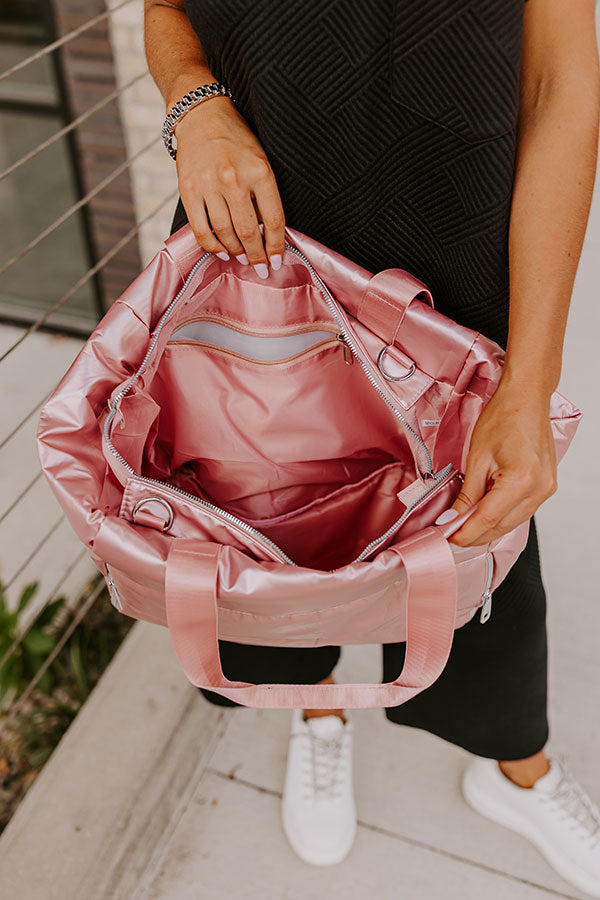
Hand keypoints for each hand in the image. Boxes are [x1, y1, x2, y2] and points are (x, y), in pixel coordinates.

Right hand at [173, 95, 285, 275]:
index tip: (276, 261)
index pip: (273, 220)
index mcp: (259, 171)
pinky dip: (211, 246)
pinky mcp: (188, 189)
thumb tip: (267, 234)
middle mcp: (234, 179)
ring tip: (241, 259)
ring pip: (224, 233)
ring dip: (235, 252)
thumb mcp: (261, 160)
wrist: (201, 115)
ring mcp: (209, 185)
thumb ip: (265, 194)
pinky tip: (221, 251)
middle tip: (259, 269)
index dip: (275, 246)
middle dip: (256, 256)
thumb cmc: (236, 140)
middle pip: (248, 232)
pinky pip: (200, 229)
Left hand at [447, 379, 557, 546]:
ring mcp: (546, 489)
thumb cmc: (504, 418)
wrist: (526, 398)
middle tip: (450, 536)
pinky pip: (521, 511)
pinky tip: (483, 515)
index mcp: (521, 481)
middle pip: (501, 526)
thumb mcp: (477, 458)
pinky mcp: (546, 486)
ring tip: (462, 527)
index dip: (465, 533)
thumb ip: (467, 494)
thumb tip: (453, 518)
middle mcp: (539, 490)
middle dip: (474, 535)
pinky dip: (501, 516)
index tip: (447, 538)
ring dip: (487, 528)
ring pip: (512, 523)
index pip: (487, 519)